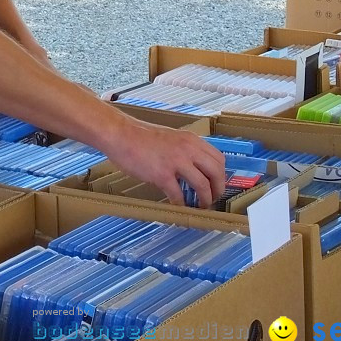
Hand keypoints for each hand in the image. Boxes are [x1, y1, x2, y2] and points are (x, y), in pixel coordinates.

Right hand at [102, 121, 225, 206]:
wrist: (120, 134)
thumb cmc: (140, 136)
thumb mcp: (171, 137)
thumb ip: (185, 150)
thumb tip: (194, 168)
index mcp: (191, 140)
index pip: (218, 159)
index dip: (221, 175)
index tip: (216, 184)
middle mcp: (187, 149)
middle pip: (216, 172)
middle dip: (218, 189)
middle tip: (212, 198)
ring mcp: (175, 162)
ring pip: (202, 185)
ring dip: (204, 199)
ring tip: (200, 206)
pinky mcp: (162, 174)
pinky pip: (178, 194)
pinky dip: (181, 204)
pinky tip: (178, 206)